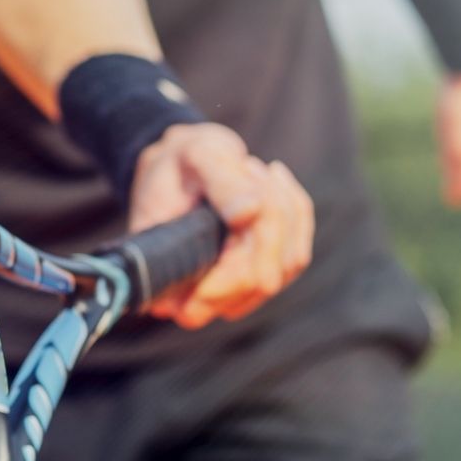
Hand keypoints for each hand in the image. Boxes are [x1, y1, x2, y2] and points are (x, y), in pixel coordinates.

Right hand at [127, 122, 313, 329]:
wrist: (183, 165)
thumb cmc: (180, 163)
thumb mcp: (195, 158)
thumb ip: (220, 183)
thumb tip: (252, 211)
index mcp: (162, 282)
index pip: (212, 294)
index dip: (237, 254)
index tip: (244, 197)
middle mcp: (196, 302)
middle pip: (260, 280)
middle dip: (268, 220)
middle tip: (247, 168)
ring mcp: (232, 296)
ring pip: (285, 266)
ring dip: (282, 211)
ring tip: (251, 170)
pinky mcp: (260, 281)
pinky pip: (297, 255)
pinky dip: (295, 212)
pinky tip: (274, 180)